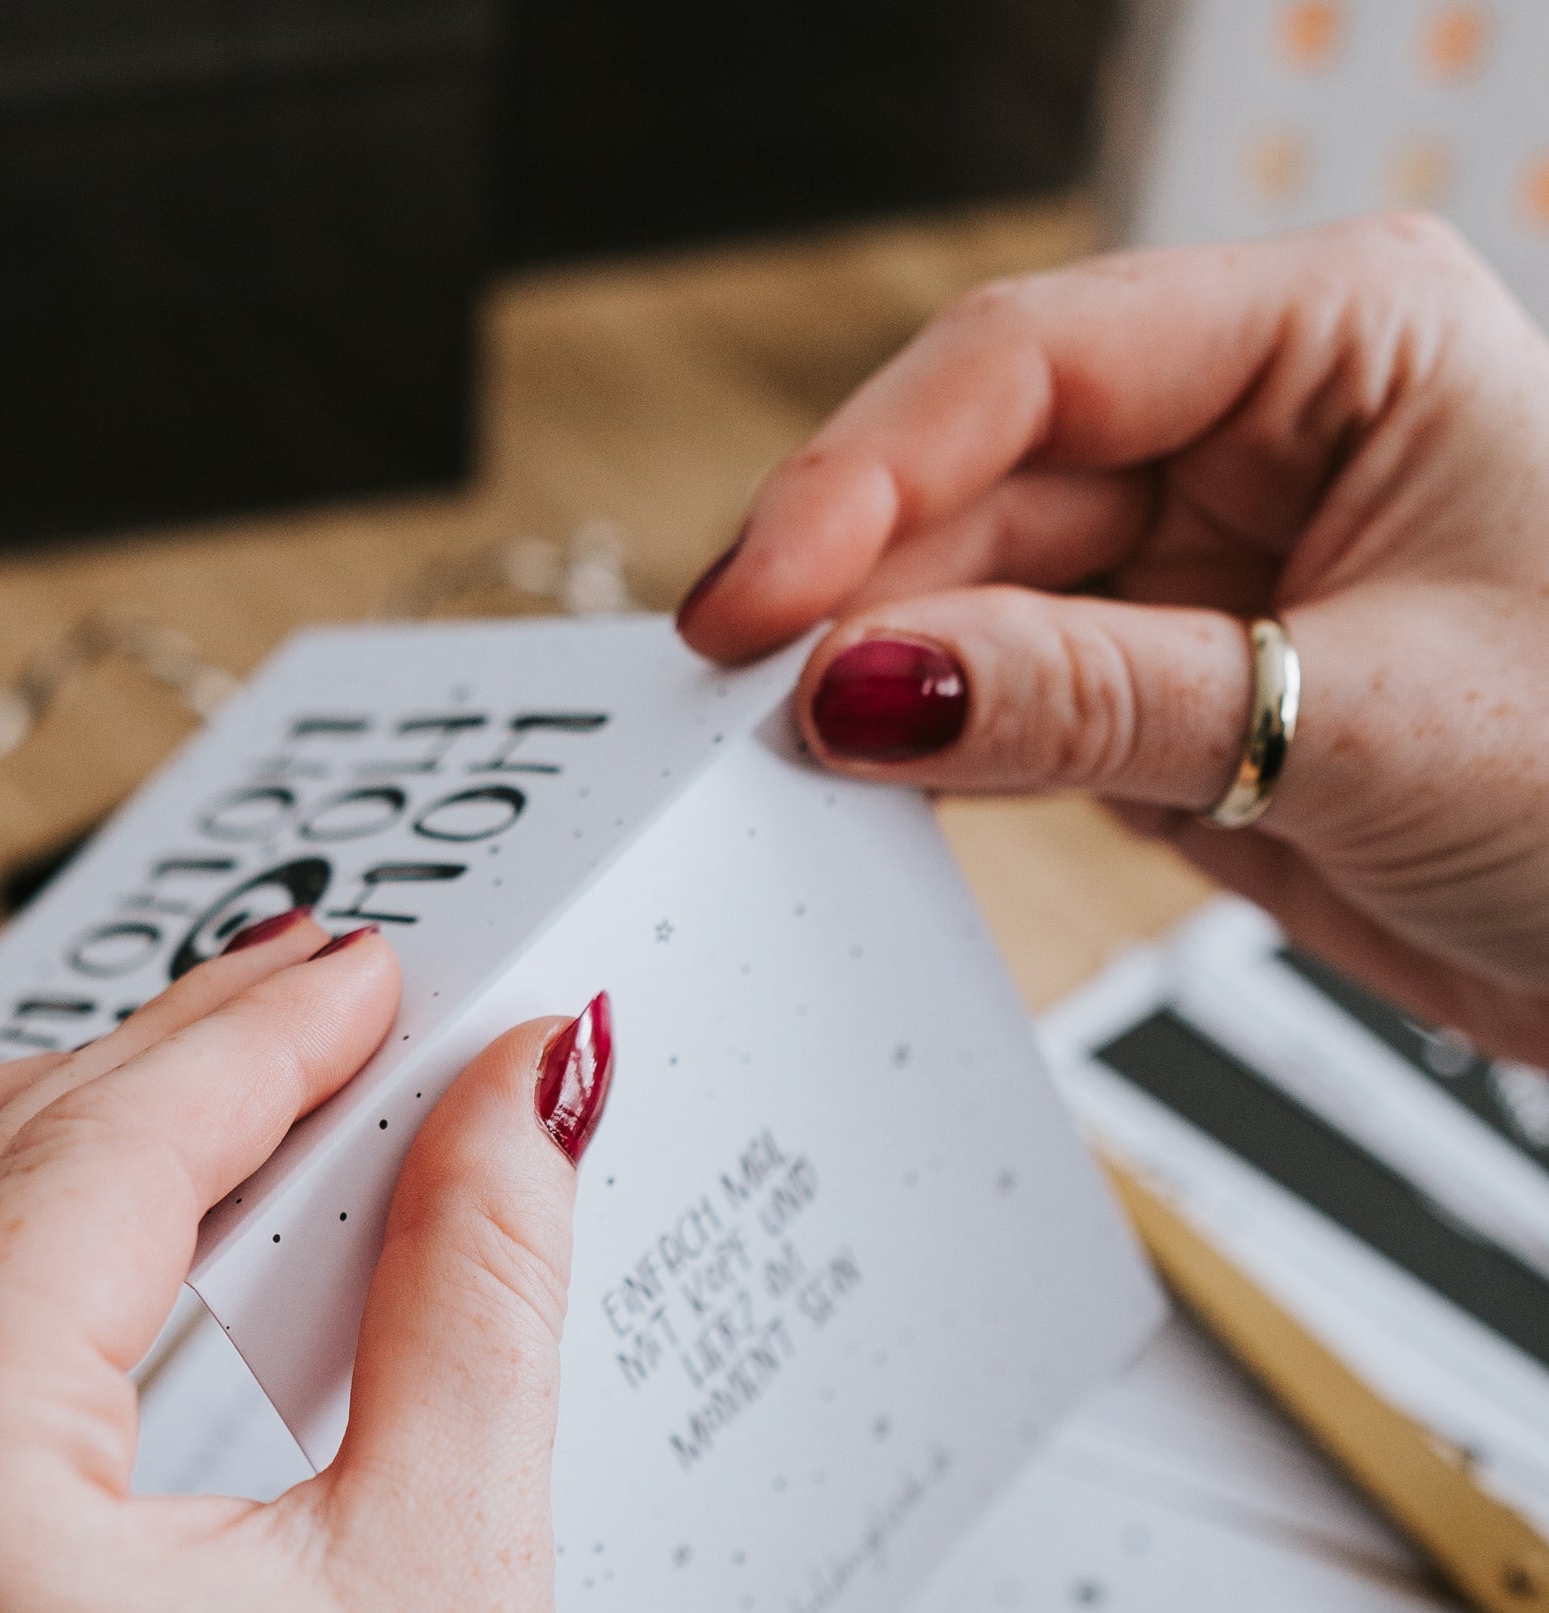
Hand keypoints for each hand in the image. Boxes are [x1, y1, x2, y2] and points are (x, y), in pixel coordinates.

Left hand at [0, 914, 822, 1612]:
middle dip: (143, 1084)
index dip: (252, 1036)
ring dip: (26, 1181)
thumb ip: (470, 1283)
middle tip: (327, 1023)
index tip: (371, 972)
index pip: (82, 1171)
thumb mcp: (448, 1585)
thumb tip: (509, 1098)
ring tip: (221, 1124)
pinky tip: (111, 1289)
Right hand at [678, 212, 1548, 1063]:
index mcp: (1341, 338)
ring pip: (981, 600)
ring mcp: (1211, 573)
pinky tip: (874, 788)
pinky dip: (943, 755)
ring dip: (885, 681)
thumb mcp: (1361, 721)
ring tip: (780, 756)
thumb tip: (866, 687)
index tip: (762, 602)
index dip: (869, 476)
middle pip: (984, 481)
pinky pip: (1017, 707)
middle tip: (737, 703)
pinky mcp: (1182, 700)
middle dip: (858, 591)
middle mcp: (1263, 436)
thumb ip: (1095, 701)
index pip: (1038, 365)